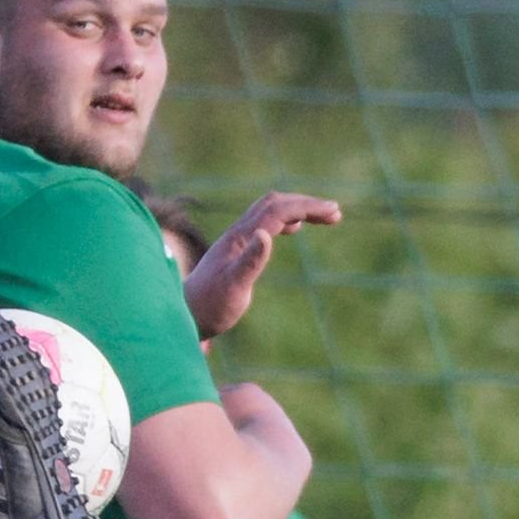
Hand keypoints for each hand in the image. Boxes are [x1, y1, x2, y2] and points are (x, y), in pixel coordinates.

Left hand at [183, 190, 340, 340]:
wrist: (184, 314)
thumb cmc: (210, 307)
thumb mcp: (234, 288)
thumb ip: (250, 262)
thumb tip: (268, 234)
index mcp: (240, 238)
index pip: (278, 210)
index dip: (307, 207)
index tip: (333, 212)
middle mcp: (238, 233)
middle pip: (275, 203)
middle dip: (306, 204)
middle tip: (335, 214)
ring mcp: (236, 239)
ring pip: (269, 210)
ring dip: (297, 209)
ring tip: (324, 217)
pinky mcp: (236, 249)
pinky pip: (264, 222)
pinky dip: (285, 219)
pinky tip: (294, 229)